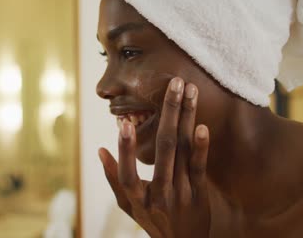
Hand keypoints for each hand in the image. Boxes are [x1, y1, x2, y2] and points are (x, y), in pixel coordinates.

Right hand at [99, 78, 210, 237]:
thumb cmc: (152, 220)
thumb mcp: (128, 205)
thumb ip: (114, 178)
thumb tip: (100, 150)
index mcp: (137, 198)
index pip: (128, 172)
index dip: (125, 148)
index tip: (124, 122)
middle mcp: (158, 194)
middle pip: (163, 149)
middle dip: (168, 112)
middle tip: (173, 82)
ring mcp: (181, 193)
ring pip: (182, 151)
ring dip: (186, 117)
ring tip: (188, 90)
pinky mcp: (199, 193)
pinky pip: (200, 168)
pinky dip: (201, 147)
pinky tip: (202, 126)